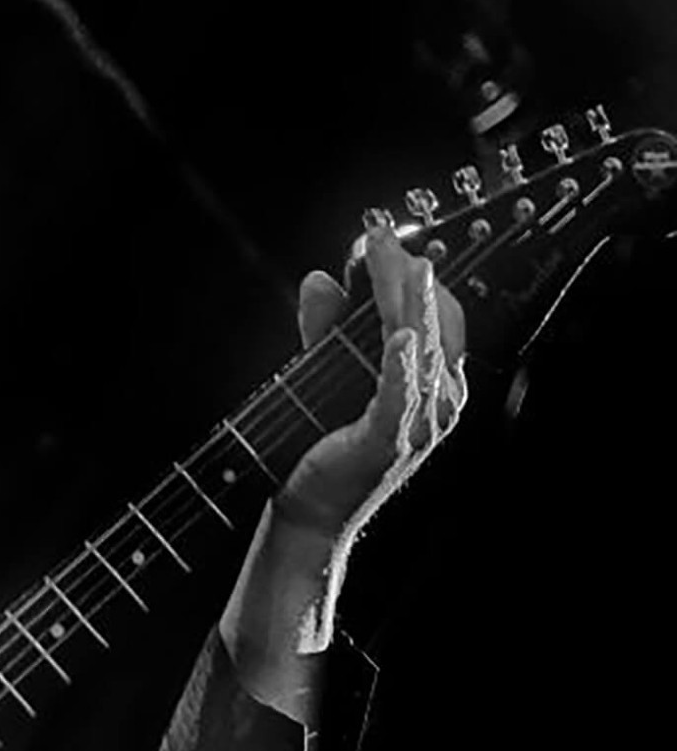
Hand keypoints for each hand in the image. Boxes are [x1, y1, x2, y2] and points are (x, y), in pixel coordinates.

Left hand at [279, 220, 468, 541]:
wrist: (311, 512)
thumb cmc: (324, 447)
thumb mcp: (326, 376)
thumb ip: (325, 330)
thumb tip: (317, 279)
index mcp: (435, 383)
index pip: (438, 313)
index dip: (409, 273)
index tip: (376, 239)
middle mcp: (440, 400)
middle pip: (436, 320)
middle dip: (407, 274)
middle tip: (375, 238)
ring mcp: (422, 422)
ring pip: (421, 345)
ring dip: (403, 299)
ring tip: (389, 260)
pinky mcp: (392, 439)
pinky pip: (402, 394)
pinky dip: (401, 365)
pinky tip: (397, 337)